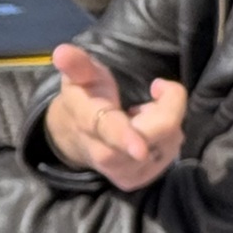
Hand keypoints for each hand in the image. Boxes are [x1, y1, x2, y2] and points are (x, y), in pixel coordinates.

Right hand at [43, 44, 187, 191]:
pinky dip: (167, 137)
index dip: (125, 137)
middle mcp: (104, 154)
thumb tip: (61, 51)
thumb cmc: (86, 98)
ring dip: (164, 120)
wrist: (76, 138)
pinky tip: (147, 132)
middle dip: (167, 107)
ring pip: (168, 142)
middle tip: (155, 91)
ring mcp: (121, 172)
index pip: (108, 130)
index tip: (139, 148)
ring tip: (143, 113)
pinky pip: (171, 154)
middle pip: (153, 135)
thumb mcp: (80, 76)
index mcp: (89, 122)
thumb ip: (76, 64)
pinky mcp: (135, 181)